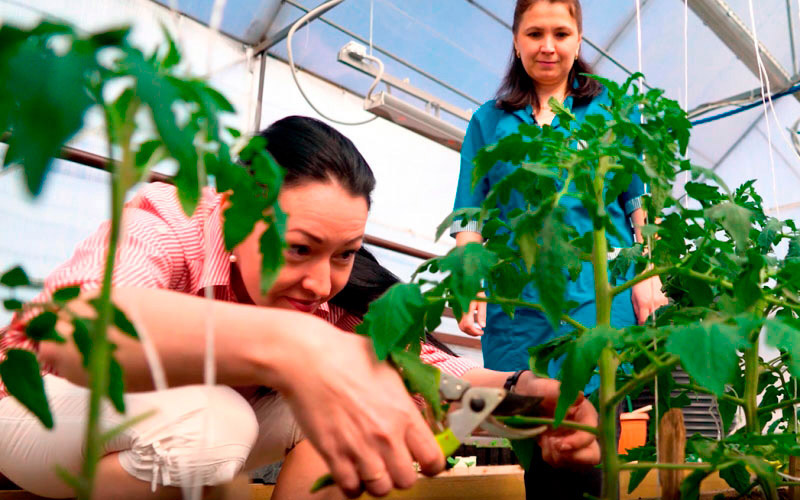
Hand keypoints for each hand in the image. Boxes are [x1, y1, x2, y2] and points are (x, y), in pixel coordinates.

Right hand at [273, 319, 443, 497]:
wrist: (308, 359)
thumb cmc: (347, 355)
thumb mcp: (389, 369)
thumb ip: (403, 396)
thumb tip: (410, 408)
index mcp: (405, 413)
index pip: (432, 458)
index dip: (430, 464)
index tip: (422, 461)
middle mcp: (387, 436)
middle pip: (407, 480)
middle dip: (401, 474)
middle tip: (391, 463)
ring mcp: (360, 448)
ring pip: (381, 489)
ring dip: (377, 481)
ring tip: (370, 468)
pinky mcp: (333, 454)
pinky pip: (350, 488)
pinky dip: (352, 485)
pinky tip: (350, 471)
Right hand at [458, 291, 485, 335]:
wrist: (467, 283)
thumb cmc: (476, 291)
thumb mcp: (482, 301)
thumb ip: (482, 314)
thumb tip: (483, 326)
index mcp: (466, 307)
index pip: (468, 325)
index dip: (475, 331)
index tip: (482, 331)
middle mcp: (460, 310)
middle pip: (463, 328)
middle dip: (472, 333)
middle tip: (481, 332)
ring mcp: (457, 311)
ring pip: (460, 326)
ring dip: (469, 331)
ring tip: (478, 330)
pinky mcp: (456, 312)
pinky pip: (459, 322)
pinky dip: (466, 327)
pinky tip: (473, 325)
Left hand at [513, 373, 599, 466]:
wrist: (525, 400)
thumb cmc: (538, 391)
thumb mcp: (544, 388)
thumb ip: (558, 392)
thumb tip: (579, 397)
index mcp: (586, 413)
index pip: (592, 433)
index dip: (579, 442)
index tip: (560, 444)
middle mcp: (585, 430)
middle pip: (591, 455)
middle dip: (570, 456)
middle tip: (552, 446)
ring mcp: (577, 443)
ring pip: (574, 462)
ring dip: (556, 454)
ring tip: (544, 439)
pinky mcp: (566, 452)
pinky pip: (561, 463)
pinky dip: (550, 456)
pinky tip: (543, 442)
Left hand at [631, 275, 668, 324]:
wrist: (649, 274)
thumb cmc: (638, 286)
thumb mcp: (634, 298)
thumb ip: (637, 310)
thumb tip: (639, 321)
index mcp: (644, 303)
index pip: (644, 320)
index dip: (642, 325)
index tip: (641, 326)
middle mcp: (654, 303)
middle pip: (652, 319)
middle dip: (649, 322)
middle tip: (647, 324)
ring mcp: (661, 301)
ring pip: (659, 315)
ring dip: (655, 317)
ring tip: (652, 316)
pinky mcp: (666, 299)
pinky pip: (663, 309)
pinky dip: (660, 311)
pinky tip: (657, 308)